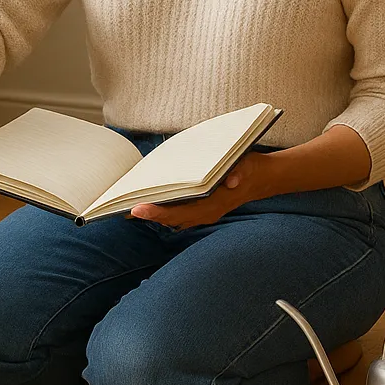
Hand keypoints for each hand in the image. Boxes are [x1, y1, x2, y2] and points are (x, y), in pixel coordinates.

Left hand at [128, 151, 270, 229]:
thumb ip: (239, 171)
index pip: (179, 213)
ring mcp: (204, 213)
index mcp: (213, 205)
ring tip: (130, 207)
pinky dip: (163, 211)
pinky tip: (150, 203)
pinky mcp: (203, 210)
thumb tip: (233, 180)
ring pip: (173, 220)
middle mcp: (206, 213)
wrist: (263, 179)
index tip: (136, 209)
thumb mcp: (246, 165)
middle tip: (121, 209)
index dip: (157, 213)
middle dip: (148, 215)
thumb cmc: (250, 169)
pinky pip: (178, 215)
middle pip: (171, 219)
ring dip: (154, 215)